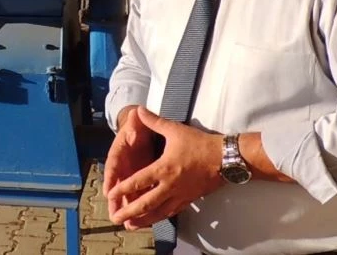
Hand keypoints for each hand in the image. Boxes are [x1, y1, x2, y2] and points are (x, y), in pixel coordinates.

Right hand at [103, 105, 154, 228]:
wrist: (139, 129)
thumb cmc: (136, 127)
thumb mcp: (136, 122)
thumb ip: (136, 120)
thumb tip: (135, 112)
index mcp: (119, 151)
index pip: (113, 165)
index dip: (110, 178)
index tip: (108, 191)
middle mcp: (121, 166)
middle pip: (117, 185)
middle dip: (116, 201)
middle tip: (113, 215)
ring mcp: (128, 174)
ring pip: (126, 193)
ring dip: (126, 208)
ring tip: (126, 223)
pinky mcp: (137, 180)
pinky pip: (137, 194)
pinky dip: (138, 206)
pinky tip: (141, 219)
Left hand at [106, 106, 223, 228]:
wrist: (226, 159)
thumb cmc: (200, 144)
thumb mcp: (175, 130)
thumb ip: (154, 121)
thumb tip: (139, 110)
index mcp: (164, 169)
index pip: (138, 181)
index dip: (123, 188)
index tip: (110, 194)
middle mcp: (170, 186)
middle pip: (146, 203)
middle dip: (129, 212)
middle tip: (116, 218)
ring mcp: (180, 195)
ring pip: (159, 212)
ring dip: (143, 220)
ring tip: (131, 226)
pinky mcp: (190, 199)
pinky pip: (172, 212)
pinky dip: (160, 217)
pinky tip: (154, 220)